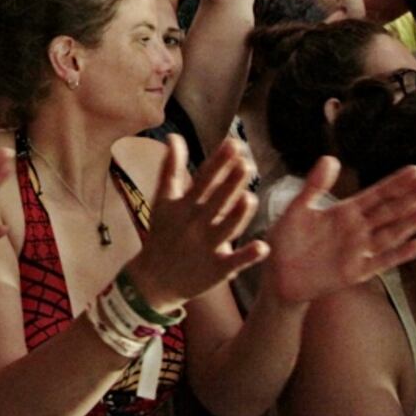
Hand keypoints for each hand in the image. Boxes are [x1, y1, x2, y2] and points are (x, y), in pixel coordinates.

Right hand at [127, 137, 265, 312]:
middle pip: (215, 201)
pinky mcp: (216, 270)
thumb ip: (171, 167)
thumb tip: (174, 136)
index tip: (233, 144)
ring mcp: (205, 248)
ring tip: (250, 198)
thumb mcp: (163, 199)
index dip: (218, 162)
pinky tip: (262, 247)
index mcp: (184, 205)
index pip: (203, 180)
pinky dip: (246, 256)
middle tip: (246, 164)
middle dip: (230, 183)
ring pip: (225, 229)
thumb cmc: (162, 232)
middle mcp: (194, 224)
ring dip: (237, 215)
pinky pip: (233, 262)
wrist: (153, 279)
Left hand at [264, 159, 415, 304]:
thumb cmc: (286, 239)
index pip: (378, 193)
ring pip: (393, 233)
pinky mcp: (356, 272)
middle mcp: (358, 229)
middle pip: (393, 210)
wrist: (278, 274)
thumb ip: (313, 186)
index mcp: (345, 211)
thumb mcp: (297, 208)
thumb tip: (330, 158)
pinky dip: (401, 255)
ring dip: (414, 221)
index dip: (398, 182)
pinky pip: (382, 262)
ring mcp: (360, 251)